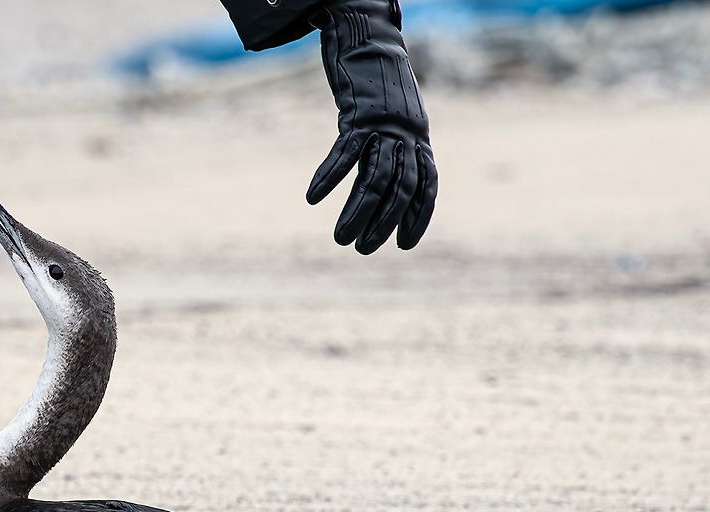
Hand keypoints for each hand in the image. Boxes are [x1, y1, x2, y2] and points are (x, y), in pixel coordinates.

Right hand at [308, 0, 436, 253]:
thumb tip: (379, 178)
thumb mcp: (390, 113)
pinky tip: (313, 197)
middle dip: (383, 223)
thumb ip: (388, 144)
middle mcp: (407, 132)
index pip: (426, 185)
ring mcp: (385, 123)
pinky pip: (346, 152)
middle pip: (401, 188)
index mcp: (418, 135)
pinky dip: (330, 176)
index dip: (418, 217)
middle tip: (362, 249)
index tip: (403, 245)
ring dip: (357, 212)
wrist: (366, 33)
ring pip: (375, 178)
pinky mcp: (360, 113)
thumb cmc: (375, 78)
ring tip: (340, 238)